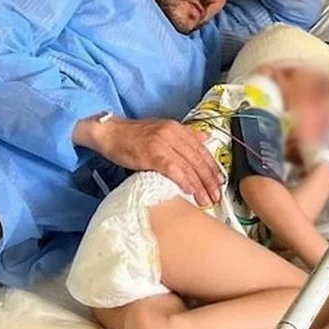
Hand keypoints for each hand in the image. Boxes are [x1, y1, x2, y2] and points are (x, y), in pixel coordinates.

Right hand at [74, 116, 222, 206]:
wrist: (109, 132)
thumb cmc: (132, 135)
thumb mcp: (162, 129)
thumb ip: (184, 134)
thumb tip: (205, 139)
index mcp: (177, 129)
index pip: (202, 149)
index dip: (213, 167)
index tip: (219, 181)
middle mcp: (172, 134)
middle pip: (198, 159)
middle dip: (209, 180)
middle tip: (216, 196)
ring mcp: (162, 143)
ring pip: (188, 166)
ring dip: (199, 185)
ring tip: (205, 200)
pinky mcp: (151, 154)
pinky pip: (173, 169)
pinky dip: (184, 181)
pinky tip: (190, 191)